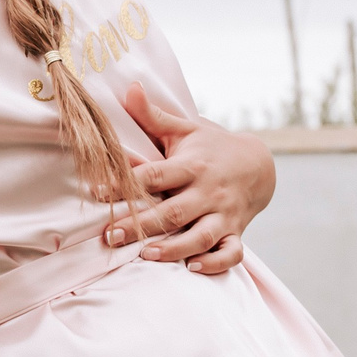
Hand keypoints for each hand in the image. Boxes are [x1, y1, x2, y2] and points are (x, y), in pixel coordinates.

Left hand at [108, 84, 275, 274]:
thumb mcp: (185, 129)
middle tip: (110, 236)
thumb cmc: (209, 147)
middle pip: (174, 211)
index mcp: (191, 166)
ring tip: (147, 255)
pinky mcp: (235, 231)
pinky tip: (193, 268)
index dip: (127, 183)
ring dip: (175, 248)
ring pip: (201, 236)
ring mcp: (223, 214)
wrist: (259, 163)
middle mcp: (208, 192)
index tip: (97, 191)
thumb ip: (153, 116)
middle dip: (142, 224)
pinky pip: (231, 253)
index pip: (156, 175)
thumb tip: (129, 88)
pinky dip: (216, 263)